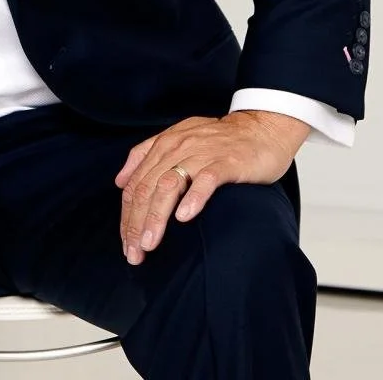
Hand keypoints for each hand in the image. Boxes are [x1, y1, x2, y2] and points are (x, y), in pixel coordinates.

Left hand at [114, 111, 308, 263]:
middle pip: (147, 188)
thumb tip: (120, 181)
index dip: (127, 216)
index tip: (126, 244)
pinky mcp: (227, 162)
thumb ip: (146, 157)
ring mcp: (202, 154)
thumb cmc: (220, 141)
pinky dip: (193, 198)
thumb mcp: (178, 142)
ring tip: (150, 243)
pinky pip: (206, 180)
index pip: (135, 184)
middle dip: (136, 224)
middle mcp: (178, 148)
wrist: (262, 128)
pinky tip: (184, 217)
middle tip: (134, 253)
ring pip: (169, 185)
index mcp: (164, 146)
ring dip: (156, 217)